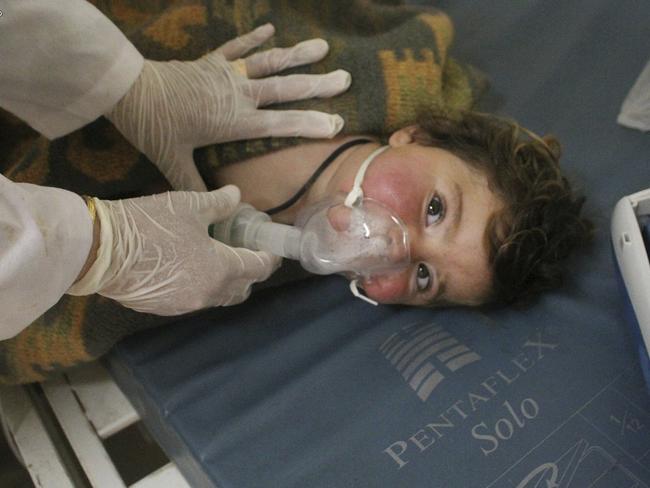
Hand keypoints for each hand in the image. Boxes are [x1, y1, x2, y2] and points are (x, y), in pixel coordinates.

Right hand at [68, 186, 279, 313]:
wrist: (99, 250)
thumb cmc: (150, 224)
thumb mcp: (189, 205)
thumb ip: (219, 203)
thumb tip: (236, 194)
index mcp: (221, 270)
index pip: (258, 268)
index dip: (270, 257)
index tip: (272, 247)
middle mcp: (207, 294)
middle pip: (242, 289)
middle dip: (251, 273)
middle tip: (246, 251)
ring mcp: (184, 305)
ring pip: (218, 297)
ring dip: (226, 282)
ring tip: (219, 258)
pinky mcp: (163, 308)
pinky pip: (193, 300)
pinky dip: (201, 286)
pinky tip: (190, 268)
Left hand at [106, 24, 350, 190]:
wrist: (129, 89)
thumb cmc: (154, 127)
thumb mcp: (174, 161)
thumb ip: (196, 186)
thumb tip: (215, 208)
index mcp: (234, 121)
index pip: (280, 124)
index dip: (309, 124)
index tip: (335, 123)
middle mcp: (238, 95)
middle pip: (284, 89)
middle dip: (317, 85)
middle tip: (345, 78)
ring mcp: (226, 74)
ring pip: (268, 63)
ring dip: (296, 55)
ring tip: (323, 47)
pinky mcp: (211, 61)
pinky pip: (236, 47)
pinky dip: (253, 38)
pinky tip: (270, 28)